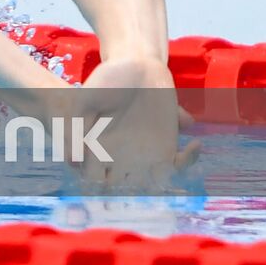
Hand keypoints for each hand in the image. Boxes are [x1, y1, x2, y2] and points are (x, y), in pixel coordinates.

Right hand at [70, 57, 198, 190]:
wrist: (134, 63)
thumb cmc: (106, 80)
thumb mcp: (86, 100)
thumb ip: (77, 127)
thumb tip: (72, 161)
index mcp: (99, 150)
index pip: (96, 182)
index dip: (100, 194)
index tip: (113, 195)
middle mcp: (122, 158)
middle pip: (126, 191)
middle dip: (136, 200)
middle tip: (148, 196)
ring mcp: (146, 154)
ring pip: (155, 185)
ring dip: (166, 189)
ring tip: (175, 178)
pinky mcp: (167, 145)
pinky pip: (178, 165)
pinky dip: (187, 161)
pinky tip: (193, 144)